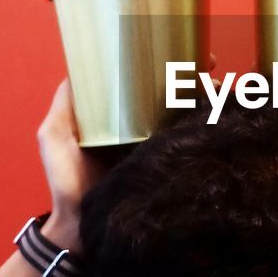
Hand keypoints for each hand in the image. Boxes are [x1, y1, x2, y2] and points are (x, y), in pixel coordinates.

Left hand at [37, 53, 218, 248]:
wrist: (83, 229)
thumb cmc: (65, 182)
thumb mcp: (54, 135)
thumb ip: (64, 104)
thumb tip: (75, 69)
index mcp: (120, 118)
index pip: (146, 83)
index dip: (164, 64)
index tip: (181, 48)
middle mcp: (143, 129)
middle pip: (172, 94)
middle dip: (194, 76)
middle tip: (210, 63)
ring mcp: (157, 148)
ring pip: (187, 113)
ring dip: (208, 95)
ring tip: (220, 84)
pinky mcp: (167, 166)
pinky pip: (189, 140)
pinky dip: (208, 124)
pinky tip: (223, 111)